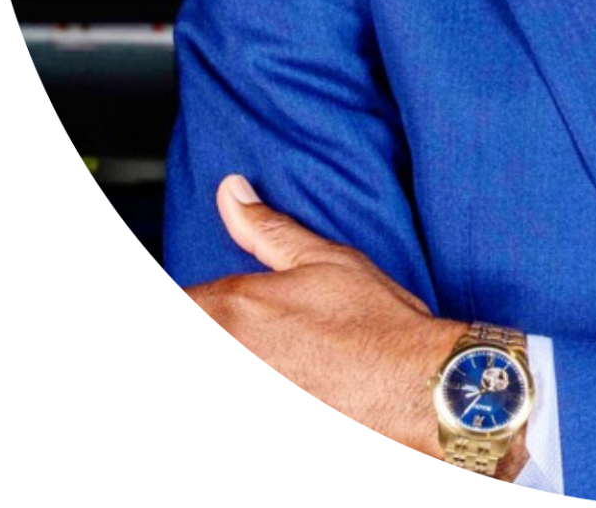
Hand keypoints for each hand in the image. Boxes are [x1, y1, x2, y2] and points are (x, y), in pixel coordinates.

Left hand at [182, 174, 529, 478]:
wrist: (414, 387)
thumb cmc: (375, 323)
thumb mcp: (325, 259)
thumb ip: (266, 228)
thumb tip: (230, 190)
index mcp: (231, 306)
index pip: (181, 296)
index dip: (197, 298)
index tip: (215, 300)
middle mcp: (229, 347)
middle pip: (202, 319)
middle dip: (220, 319)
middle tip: (268, 324)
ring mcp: (251, 374)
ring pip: (228, 347)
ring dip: (247, 342)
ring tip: (282, 348)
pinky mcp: (277, 404)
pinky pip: (258, 372)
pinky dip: (269, 365)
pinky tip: (293, 369)